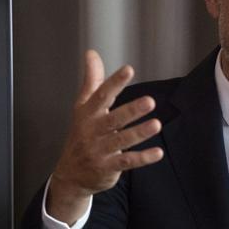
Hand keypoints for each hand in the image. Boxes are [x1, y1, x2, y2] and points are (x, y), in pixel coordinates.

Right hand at [46, 50, 163, 223]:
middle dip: (131, 110)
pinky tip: (158, 152)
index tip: (128, 69)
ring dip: (139, 133)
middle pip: (113, 119)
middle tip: (150, 101)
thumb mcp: (83, 107)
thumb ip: (92, 81)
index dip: (114, 82)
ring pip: (121, 140)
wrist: (70, 175)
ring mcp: (99, 150)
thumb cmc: (81, 134)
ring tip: (156, 124)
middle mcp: (92, 131)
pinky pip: (127, 162)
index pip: (101, 95)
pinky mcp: (108, 167)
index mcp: (88, 114)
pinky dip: (142, 158)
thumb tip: (91, 53)